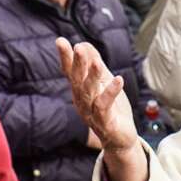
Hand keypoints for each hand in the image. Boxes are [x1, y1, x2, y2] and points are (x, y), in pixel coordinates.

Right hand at [56, 39, 144, 180]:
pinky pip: (105, 106)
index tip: (60, 40)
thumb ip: (94, 64)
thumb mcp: (103, 83)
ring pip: (89, 93)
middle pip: (77, 81)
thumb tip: (84, 43)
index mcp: (80, 91)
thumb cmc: (111, 110)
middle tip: (78, 48)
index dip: (65, 57)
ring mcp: (92, 113)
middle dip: (78, 64)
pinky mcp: (105, 123)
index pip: (70, 72)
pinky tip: (118, 79)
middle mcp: (82, 101)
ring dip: (92, 77)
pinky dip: (111, 92)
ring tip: (97, 62)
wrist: (120, 140)